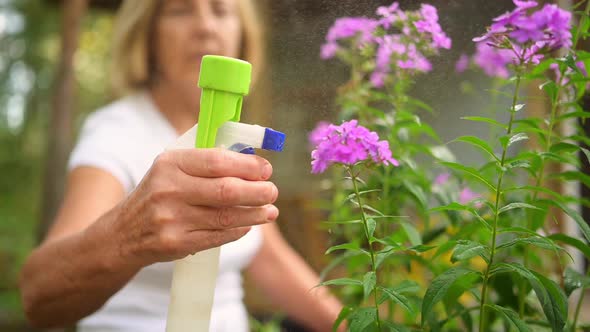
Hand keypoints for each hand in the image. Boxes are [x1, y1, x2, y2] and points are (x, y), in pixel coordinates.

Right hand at [110, 148, 278, 265]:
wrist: (123, 233)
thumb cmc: (158, 194)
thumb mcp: (171, 169)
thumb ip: (205, 163)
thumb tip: (250, 159)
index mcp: (170, 163)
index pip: (217, 161)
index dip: (248, 165)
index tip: (266, 169)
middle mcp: (169, 189)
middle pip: (226, 190)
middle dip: (257, 191)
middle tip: (273, 191)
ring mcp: (172, 218)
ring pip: (226, 216)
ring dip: (255, 214)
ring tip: (271, 211)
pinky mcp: (177, 242)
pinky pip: (218, 236)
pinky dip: (239, 229)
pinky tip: (250, 224)